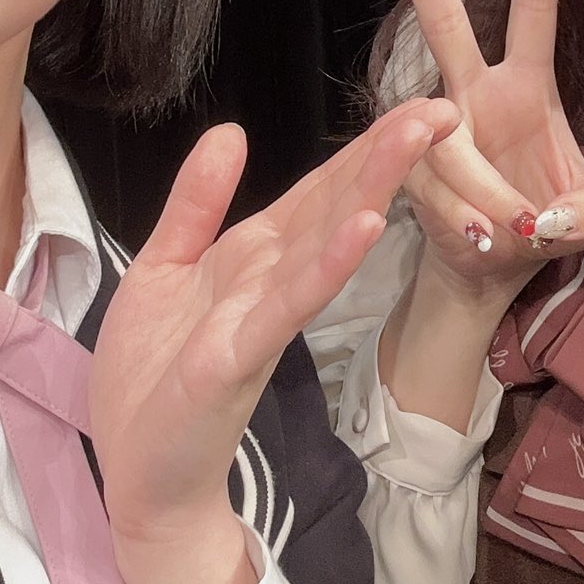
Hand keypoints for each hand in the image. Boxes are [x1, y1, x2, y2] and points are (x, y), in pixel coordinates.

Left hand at [89, 97, 457, 583]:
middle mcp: (271, 282)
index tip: (418, 106)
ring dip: (370, 190)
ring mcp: (262, 318)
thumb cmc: (153, 381)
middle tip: (443, 108)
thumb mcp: (163, 268)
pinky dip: (328, 264)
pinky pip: (290, 303)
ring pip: (325, 242)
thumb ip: (196, 203)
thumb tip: (230, 131)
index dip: (364, 147)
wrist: (140, 478)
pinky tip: (362, 227)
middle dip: (385, 155)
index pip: (317, 190)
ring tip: (414, 140)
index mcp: (253, 258)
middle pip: (335, 205)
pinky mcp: (240, 355)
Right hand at [372, 0, 583, 305]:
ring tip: (519, 228)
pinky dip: (466, 217)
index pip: (533, 11)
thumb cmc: (551, 222)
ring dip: (487, 189)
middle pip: (444, 24)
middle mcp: (476, 96)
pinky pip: (433, 185)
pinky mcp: (412, 172)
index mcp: (527, 87)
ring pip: (446, 138)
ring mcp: (440, 132)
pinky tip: (482, 237)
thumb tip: (556, 214)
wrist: (495, 268)